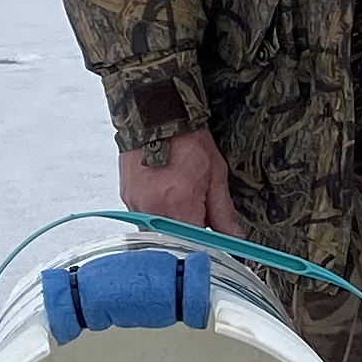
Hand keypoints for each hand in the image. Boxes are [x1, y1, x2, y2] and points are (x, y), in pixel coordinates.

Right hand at [117, 124, 235, 234]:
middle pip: (174, 242)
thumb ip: (223, 212)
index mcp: (180, 206)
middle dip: (188, 233)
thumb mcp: (215, 175)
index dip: (207, 244)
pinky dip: (158, 213)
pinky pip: (145, 219)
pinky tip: (165, 192)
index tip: (214, 239)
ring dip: (172, 223)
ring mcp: (137, 206)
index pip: (196, 245)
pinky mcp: (127, 199)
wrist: (156, 116)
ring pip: (158, 232)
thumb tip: (235, 238)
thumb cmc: (187, 141)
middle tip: (197, 210)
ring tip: (179, 196)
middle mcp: (154, 210)